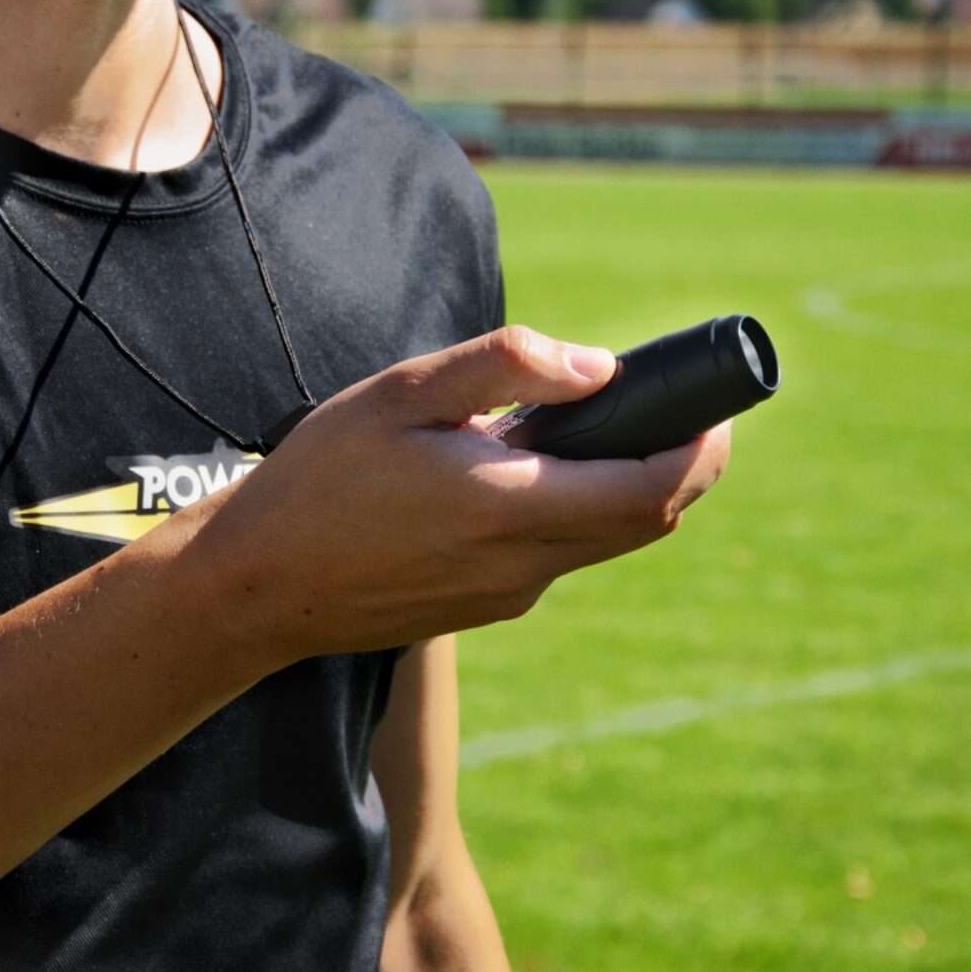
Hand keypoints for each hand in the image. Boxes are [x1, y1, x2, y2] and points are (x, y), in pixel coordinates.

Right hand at [178, 326, 732, 661]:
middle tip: (671, 398)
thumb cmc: (320, 478)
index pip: (655, 490)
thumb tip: (599, 364)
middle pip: (649, 520)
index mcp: (510, 508)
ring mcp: (508, 594)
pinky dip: (569, 506)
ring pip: (604, 538)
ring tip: (571, 423)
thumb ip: (503, 367)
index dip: (703, 447)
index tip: (713, 401)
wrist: (257, 586)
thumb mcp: (401, 393)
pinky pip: (557, 553)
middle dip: (679, 459)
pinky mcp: (487, 606)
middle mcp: (524, 566)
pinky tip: (510, 468)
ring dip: (619, 483)